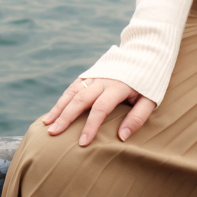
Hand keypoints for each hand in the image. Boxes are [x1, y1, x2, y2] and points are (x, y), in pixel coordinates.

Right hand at [40, 77, 156, 146]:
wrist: (144, 53)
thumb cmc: (149, 83)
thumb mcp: (150, 100)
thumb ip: (137, 118)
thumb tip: (122, 137)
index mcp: (117, 87)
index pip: (100, 108)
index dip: (90, 126)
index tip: (82, 143)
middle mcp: (102, 80)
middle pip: (80, 99)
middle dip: (65, 117)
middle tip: (53, 134)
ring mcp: (93, 76)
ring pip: (72, 92)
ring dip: (58, 108)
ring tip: (46, 124)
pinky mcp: (89, 74)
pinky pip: (72, 87)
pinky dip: (61, 100)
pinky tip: (52, 113)